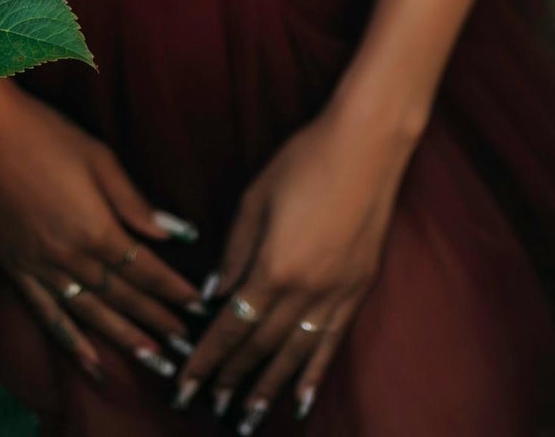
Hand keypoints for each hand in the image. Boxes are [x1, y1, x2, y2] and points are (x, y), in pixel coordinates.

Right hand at [0, 80, 205, 387]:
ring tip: (153, 359)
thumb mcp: (99, 157)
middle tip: (187, 344)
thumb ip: (133, 201)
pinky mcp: (16, 270)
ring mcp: (40, 269)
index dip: (173, 288)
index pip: (145, 269)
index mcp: (96, 229)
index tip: (198, 304)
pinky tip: (91, 364)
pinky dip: (72, 343)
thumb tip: (170, 233)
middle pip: (123, 296)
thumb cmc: (44, 134)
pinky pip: (48, 316)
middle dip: (157, 320)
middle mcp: (71, 258)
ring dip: (124, 339)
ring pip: (91, 314)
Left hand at [172, 102, 415, 427]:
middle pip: (262, 346)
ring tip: (250, 416)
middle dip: (233, 379)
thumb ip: (233, 251)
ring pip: (297, 354)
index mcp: (273, 267)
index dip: (207, 358)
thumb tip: (215, 295)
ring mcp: (336, 293)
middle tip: (211, 407)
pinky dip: (316, 373)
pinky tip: (304, 399)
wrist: (367, 144)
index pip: (231, 326)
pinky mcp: (359, 287)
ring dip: (271, 388)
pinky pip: (333, 341)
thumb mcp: (255, 198)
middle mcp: (305, 290)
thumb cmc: (304, 160)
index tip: (187, 384)